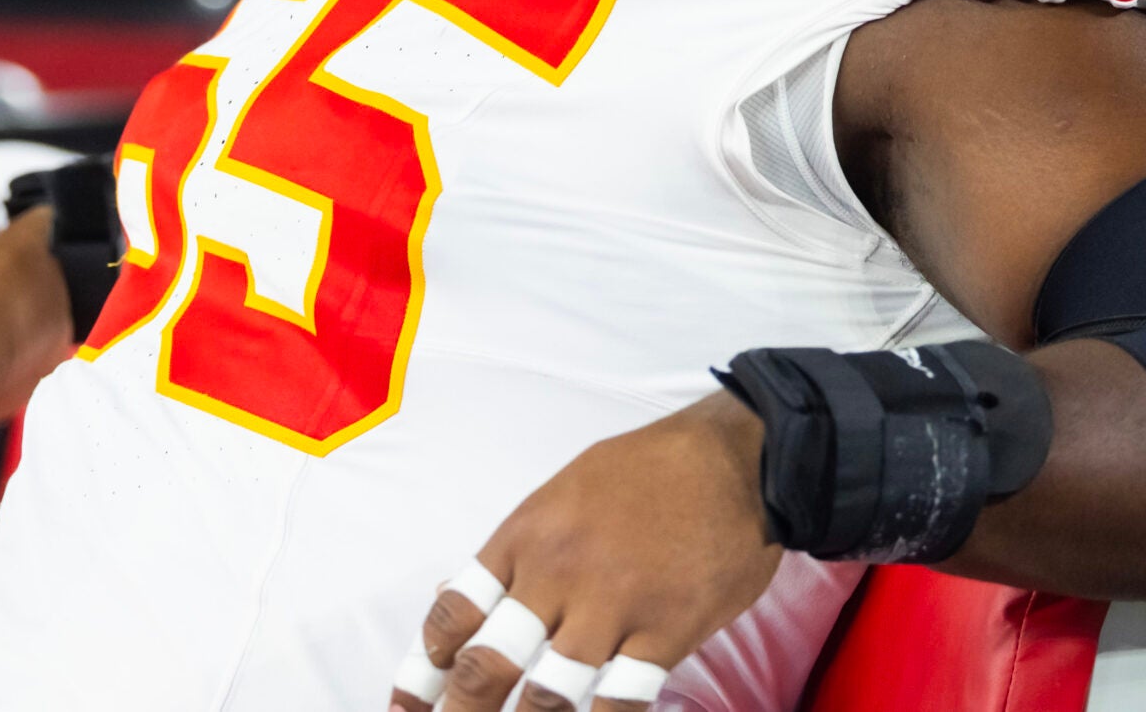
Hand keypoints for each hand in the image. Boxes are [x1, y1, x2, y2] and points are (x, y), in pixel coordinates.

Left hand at [390, 394, 779, 711]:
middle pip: (485, 667)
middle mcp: (557, 574)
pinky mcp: (665, 633)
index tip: (409, 705)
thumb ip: (516, 550)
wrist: (737, 459)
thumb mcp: (565, 490)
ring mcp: (612, 607)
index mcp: (526, 536)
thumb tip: (454, 596)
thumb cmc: (648, 472)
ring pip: (546, 698)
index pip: (453, 613)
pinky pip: (621, 702)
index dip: (423, 671)